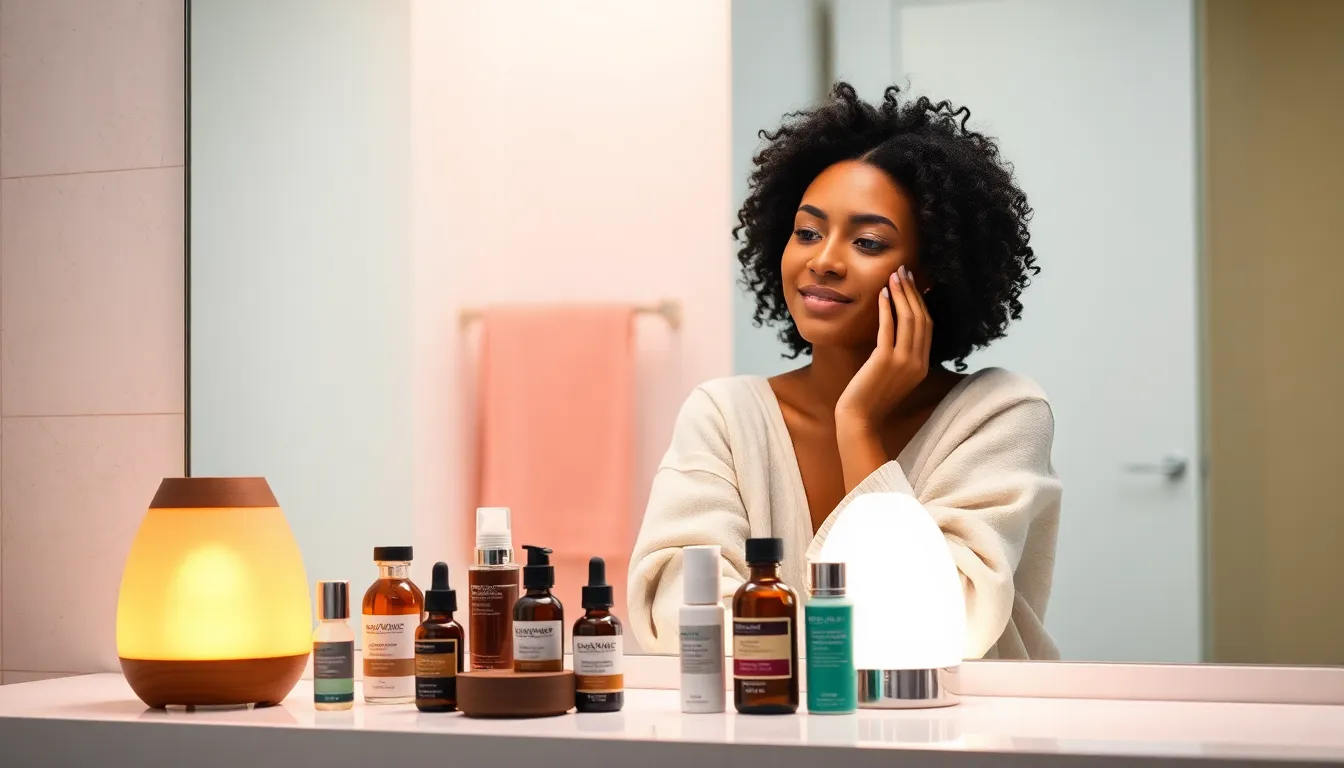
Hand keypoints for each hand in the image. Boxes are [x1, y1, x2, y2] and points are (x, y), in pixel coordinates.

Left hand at [835, 266, 931, 429]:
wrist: (860, 419)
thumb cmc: (870, 397)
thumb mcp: (892, 375)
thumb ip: (899, 355)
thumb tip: (895, 329)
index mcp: (923, 366)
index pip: (927, 326)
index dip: (921, 302)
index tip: (913, 283)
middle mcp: (918, 362)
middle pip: (921, 318)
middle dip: (913, 292)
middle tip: (905, 271)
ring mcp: (904, 362)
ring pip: (909, 319)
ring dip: (902, 294)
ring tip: (894, 276)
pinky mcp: (885, 361)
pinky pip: (889, 328)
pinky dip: (887, 308)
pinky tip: (882, 294)